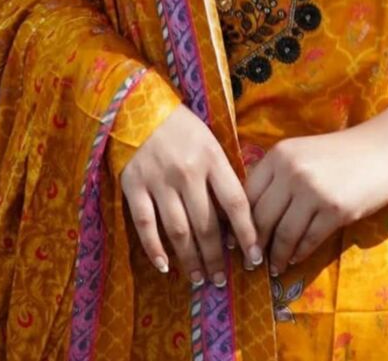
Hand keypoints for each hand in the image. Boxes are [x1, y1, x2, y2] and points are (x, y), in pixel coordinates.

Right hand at [120, 103, 263, 286]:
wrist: (137, 107)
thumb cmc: (180, 127)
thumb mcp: (209, 142)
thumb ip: (221, 174)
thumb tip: (237, 216)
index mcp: (211, 157)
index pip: (235, 202)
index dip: (247, 233)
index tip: (254, 258)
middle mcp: (187, 172)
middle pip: (206, 224)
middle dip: (216, 257)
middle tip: (221, 280)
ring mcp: (159, 180)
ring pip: (178, 230)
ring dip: (191, 259)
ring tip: (199, 278)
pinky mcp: (133, 186)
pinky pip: (145, 224)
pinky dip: (154, 249)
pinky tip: (165, 266)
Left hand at [242, 116, 387, 276]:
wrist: (382, 148)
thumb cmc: (338, 154)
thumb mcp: (301, 154)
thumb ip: (277, 177)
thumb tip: (250, 215)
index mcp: (278, 155)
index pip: (247, 194)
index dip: (237, 223)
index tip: (233, 242)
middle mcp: (292, 171)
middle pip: (261, 218)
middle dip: (253, 245)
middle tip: (250, 262)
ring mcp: (314, 190)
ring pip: (283, 234)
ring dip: (276, 255)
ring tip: (273, 267)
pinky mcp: (335, 210)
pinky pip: (309, 240)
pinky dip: (299, 254)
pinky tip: (295, 260)